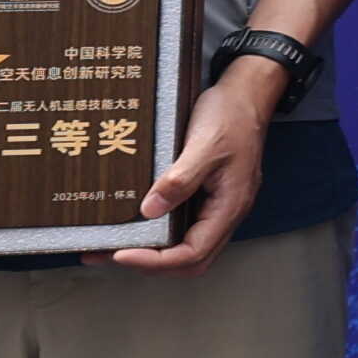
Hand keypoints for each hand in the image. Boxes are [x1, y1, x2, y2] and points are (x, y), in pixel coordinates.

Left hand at [106, 52, 280, 272]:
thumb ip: (179, 180)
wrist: (247, 94)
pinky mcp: (206, 195)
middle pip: (190, 260)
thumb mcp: (203, 145)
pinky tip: (136, 221)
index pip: (193, 254)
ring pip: (186, 245)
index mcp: (230, 207)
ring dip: (152, 251)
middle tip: (111, 254)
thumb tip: (150, 211)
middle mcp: (225, 213)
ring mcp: (216, 205)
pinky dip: (158, 231)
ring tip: (114, 244)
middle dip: (151, 264)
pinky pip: (183, 225)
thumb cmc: (231, 116)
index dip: (156, 261)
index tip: (121, 254)